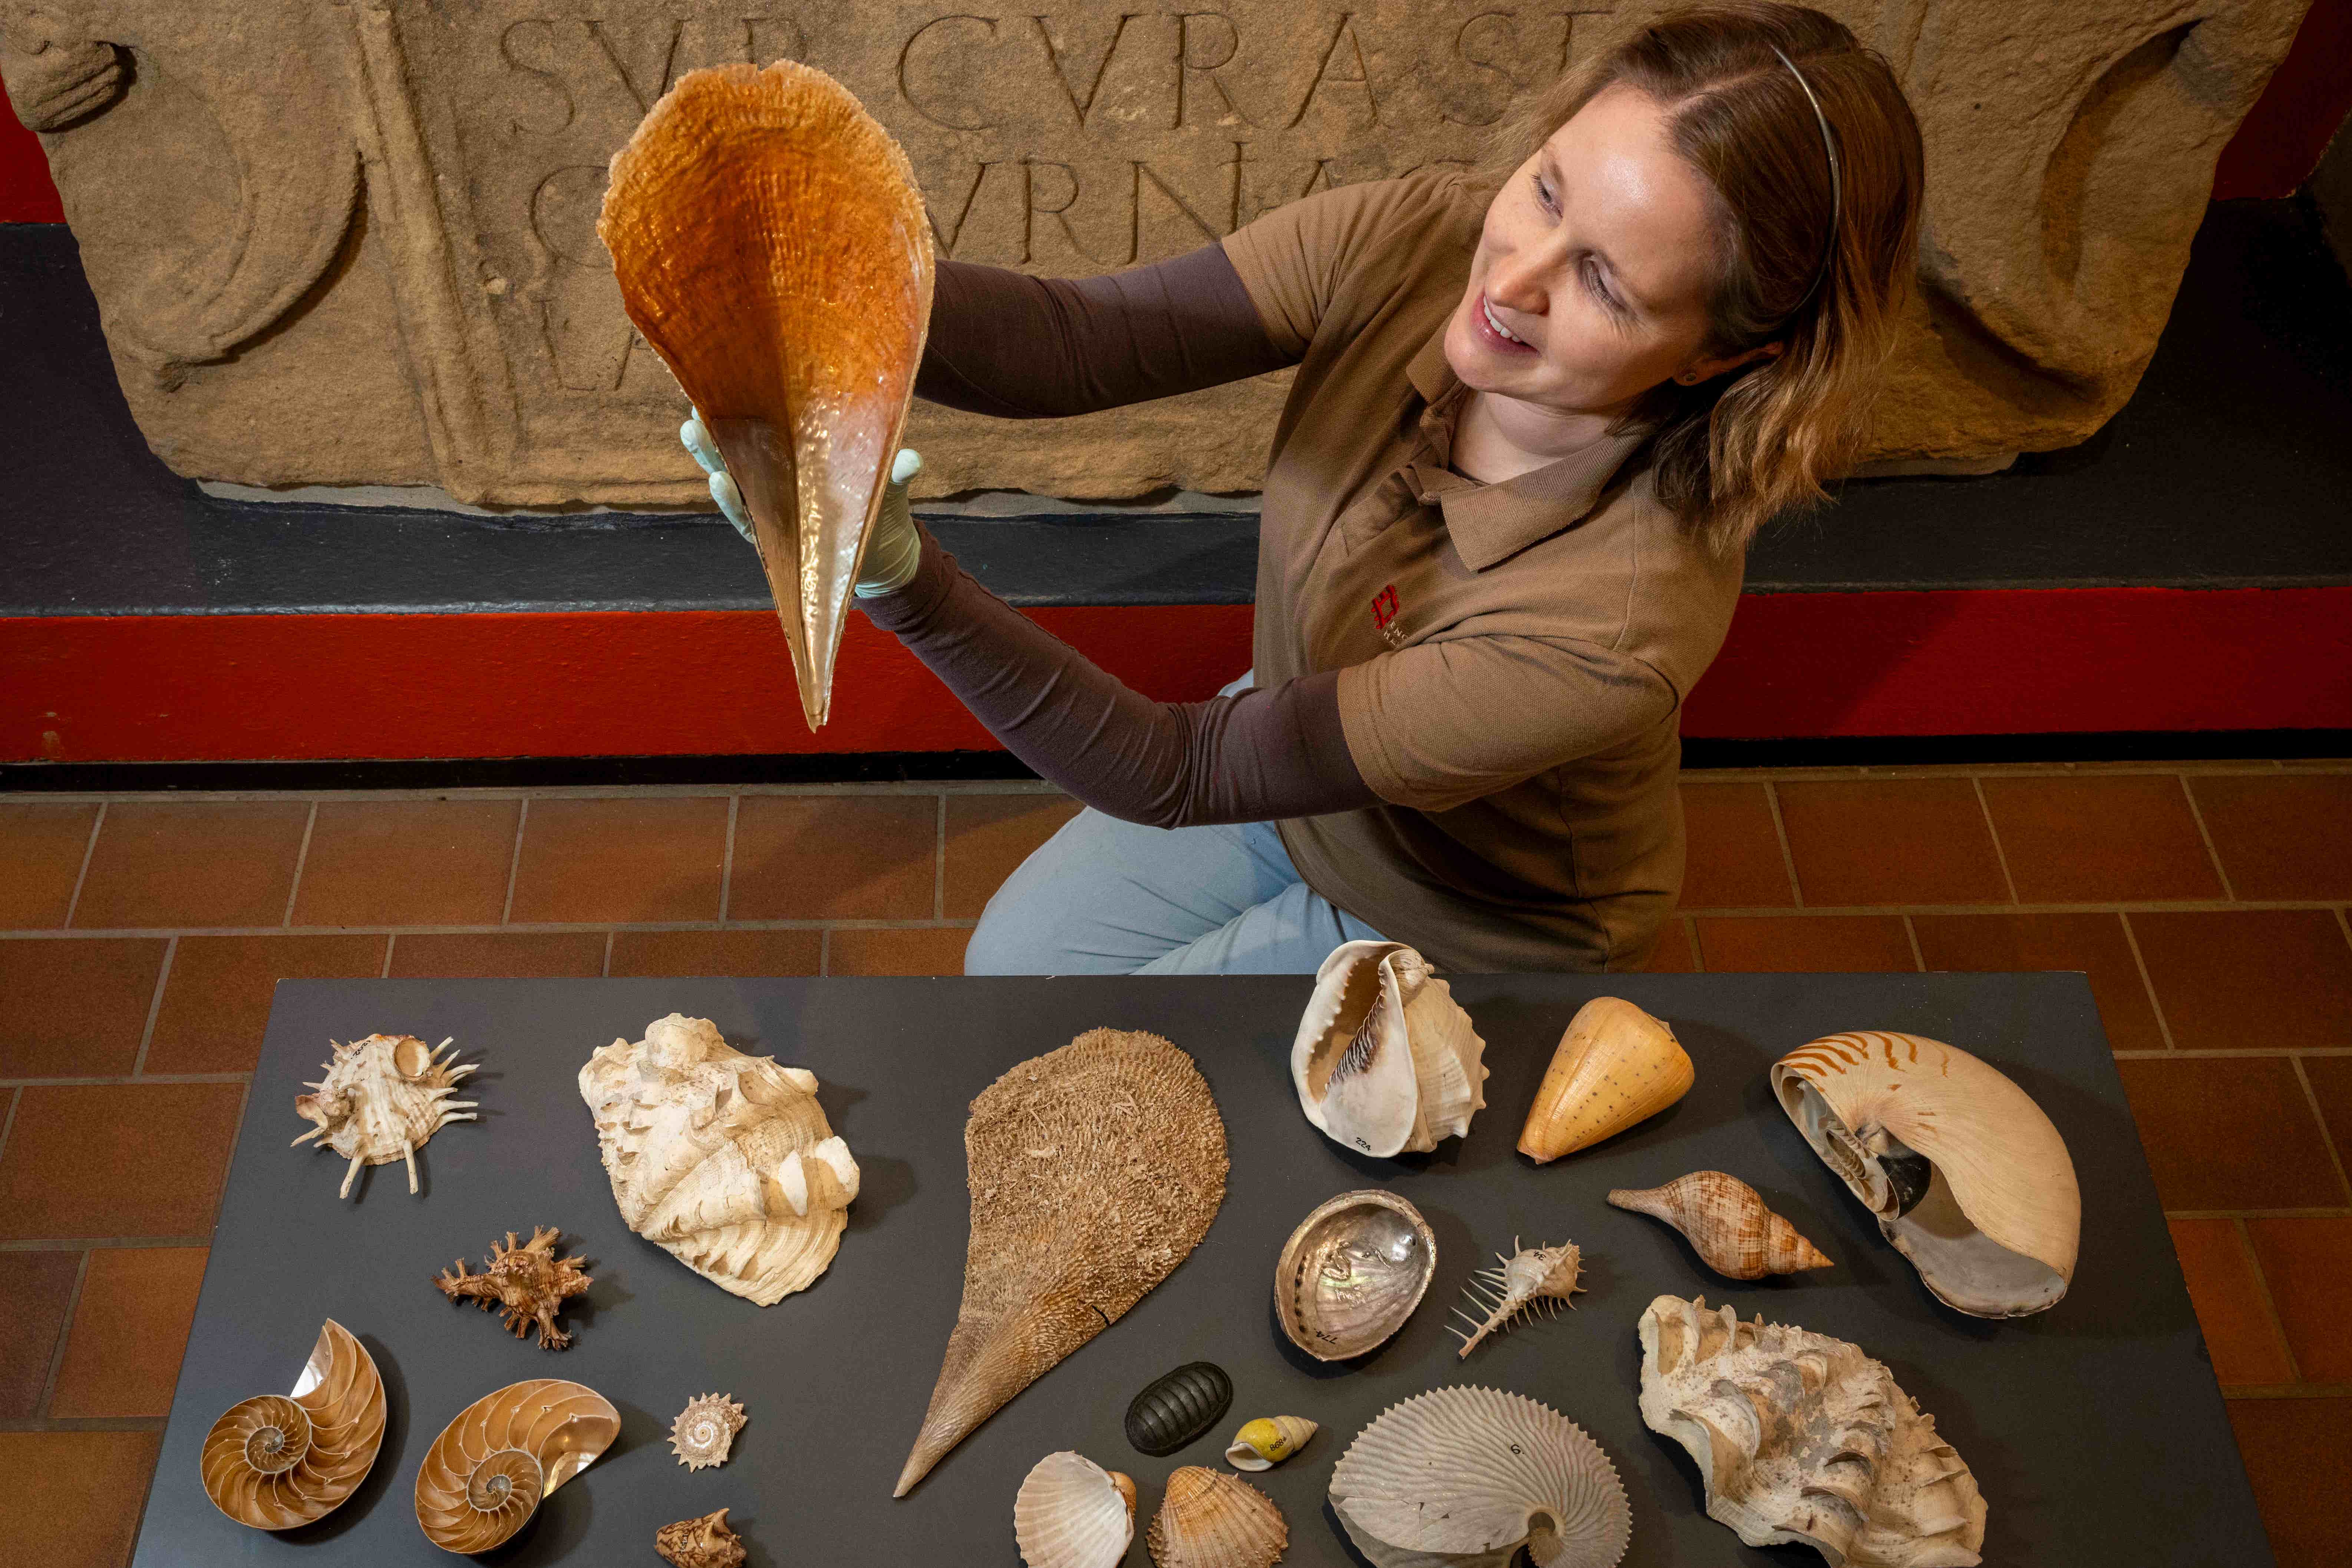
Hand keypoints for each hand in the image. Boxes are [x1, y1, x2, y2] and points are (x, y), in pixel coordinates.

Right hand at [680, 410, 923, 596]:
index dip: (742, 408)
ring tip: (694, 432)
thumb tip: (911, 457)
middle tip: (693, 403)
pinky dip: (732, 502)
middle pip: (738, 453)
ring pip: (733, 482)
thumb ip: (895, 472)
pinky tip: (717, 481)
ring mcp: (774, 511)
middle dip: (714, 429)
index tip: (721, 379)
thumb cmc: (878, 508)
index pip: (765, 431)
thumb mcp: (887, 486)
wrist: (883, 557)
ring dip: (712, 459)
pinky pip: (747, 520)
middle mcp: (779, 484)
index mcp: (800, 461)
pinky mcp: (776, 541)